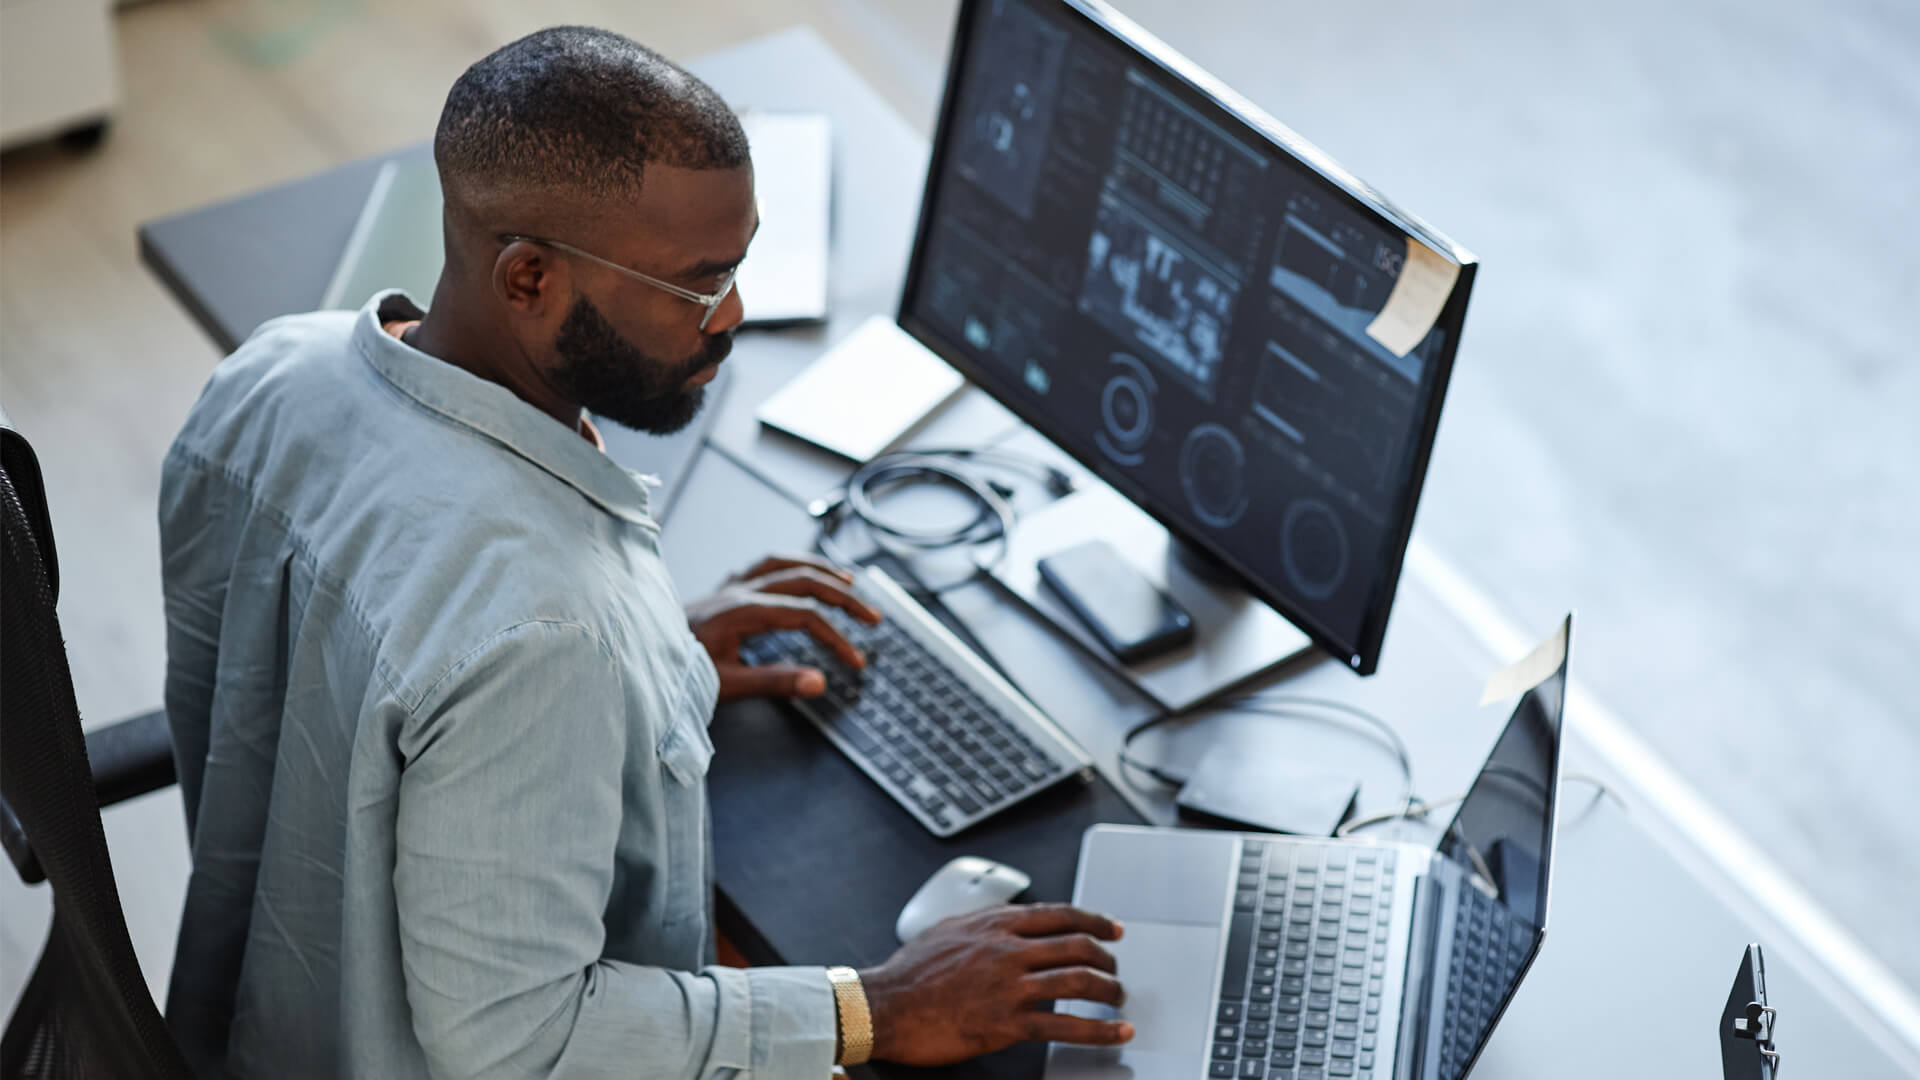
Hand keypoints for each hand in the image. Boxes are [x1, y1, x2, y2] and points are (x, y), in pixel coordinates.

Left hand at [687, 554, 881, 701]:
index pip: (805, 616)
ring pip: (784, 563)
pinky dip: (789, 566)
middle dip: (844, 596)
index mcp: (740, 611)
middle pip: (803, 580)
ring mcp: (728, 587)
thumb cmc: (675, 673)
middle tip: (872, 617)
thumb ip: (774, 682)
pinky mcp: (721, 591)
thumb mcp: (725, 685)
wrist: (635, 656)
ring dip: (820, 570)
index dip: (836, 637)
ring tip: (849, 580)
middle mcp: (736, 591)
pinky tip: (799, 574)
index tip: (855, 661)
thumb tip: (819, 682)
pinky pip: (762, 566)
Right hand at [858, 903, 1132, 1065]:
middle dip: (1107, 959)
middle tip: (1116, 971)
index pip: (1061, 915)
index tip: (1113, 930)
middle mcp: (1008, 949)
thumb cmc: (909, 972)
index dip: (1095, 921)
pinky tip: (1114, 1033)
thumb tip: (1005, 921)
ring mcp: (1009, 986)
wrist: (883, 1005)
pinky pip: (1064, 1026)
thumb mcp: (949, 929)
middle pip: (1078, 946)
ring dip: (1109, 992)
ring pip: (1078, 982)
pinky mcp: (1006, 1023)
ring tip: (1119, 1000)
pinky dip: (1098, 1030)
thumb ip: (984, 924)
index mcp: (996, 924)